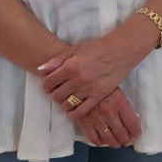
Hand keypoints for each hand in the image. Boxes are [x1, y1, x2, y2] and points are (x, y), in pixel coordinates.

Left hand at [39, 26, 154, 118]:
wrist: (121, 51)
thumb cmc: (97, 48)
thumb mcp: (75, 49)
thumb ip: (57, 60)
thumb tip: (40, 70)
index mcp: (70, 66)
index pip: (48, 83)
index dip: (46, 85)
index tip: (49, 85)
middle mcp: (78, 79)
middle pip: (56, 96)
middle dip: (54, 94)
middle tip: (58, 91)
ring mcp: (89, 89)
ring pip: (66, 104)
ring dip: (63, 103)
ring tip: (67, 98)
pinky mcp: (99, 96)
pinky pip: (81, 111)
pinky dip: (73, 113)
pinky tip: (72, 110)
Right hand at [72, 88, 141, 147]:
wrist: (80, 82)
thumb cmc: (101, 85)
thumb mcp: (116, 90)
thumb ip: (124, 105)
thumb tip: (132, 121)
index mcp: (119, 101)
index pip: (132, 123)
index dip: (136, 132)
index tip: (136, 135)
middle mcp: (108, 111)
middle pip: (121, 133)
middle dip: (126, 140)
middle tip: (127, 141)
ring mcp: (96, 117)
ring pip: (108, 138)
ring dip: (114, 143)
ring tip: (117, 143)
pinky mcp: (84, 122)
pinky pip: (93, 138)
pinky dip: (100, 142)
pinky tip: (103, 141)